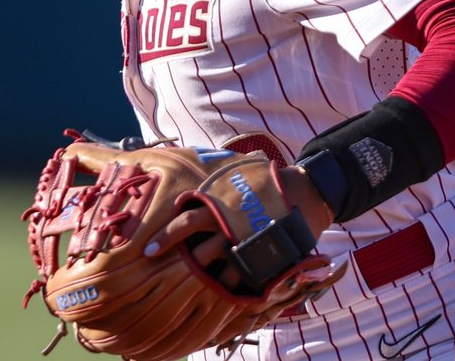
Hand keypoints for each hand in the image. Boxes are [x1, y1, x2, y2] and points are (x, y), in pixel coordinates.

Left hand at [143, 164, 334, 288]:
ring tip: (188, 287)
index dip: (165, 235)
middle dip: (177, 258)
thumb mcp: (235, 171)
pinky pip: (242, 277)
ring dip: (202, 276)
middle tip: (158, 267)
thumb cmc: (266, 180)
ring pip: (217, 265)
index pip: (185, 218)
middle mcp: (230, 222)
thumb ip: (212, 174)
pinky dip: (230, 287)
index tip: (148, 248)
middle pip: (196, 245)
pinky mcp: (263, 256)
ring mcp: (247, 241)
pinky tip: (219, 294)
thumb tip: (184, 159)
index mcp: (221, 201)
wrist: (306, 191)